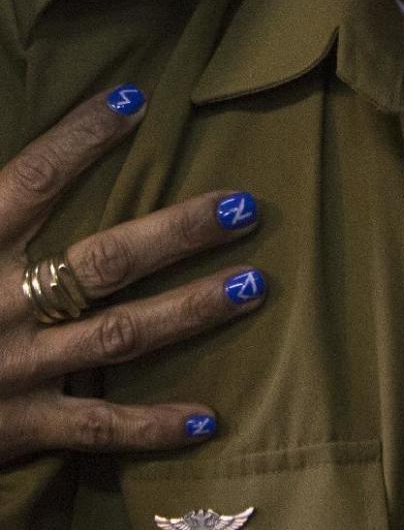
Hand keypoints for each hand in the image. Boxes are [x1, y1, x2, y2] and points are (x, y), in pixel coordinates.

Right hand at [0, 87, 264, 463]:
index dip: (80, 137)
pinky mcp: (18, 427)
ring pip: (120, 335)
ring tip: (253, 285)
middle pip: (105, 259)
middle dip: (178, 232)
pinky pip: (97, 430)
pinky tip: (209, 419)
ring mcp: (15, 369)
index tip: (134, 99)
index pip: (30, 178)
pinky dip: (152, 428)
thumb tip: (12, 174)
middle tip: (243, 205)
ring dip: (191, 310)